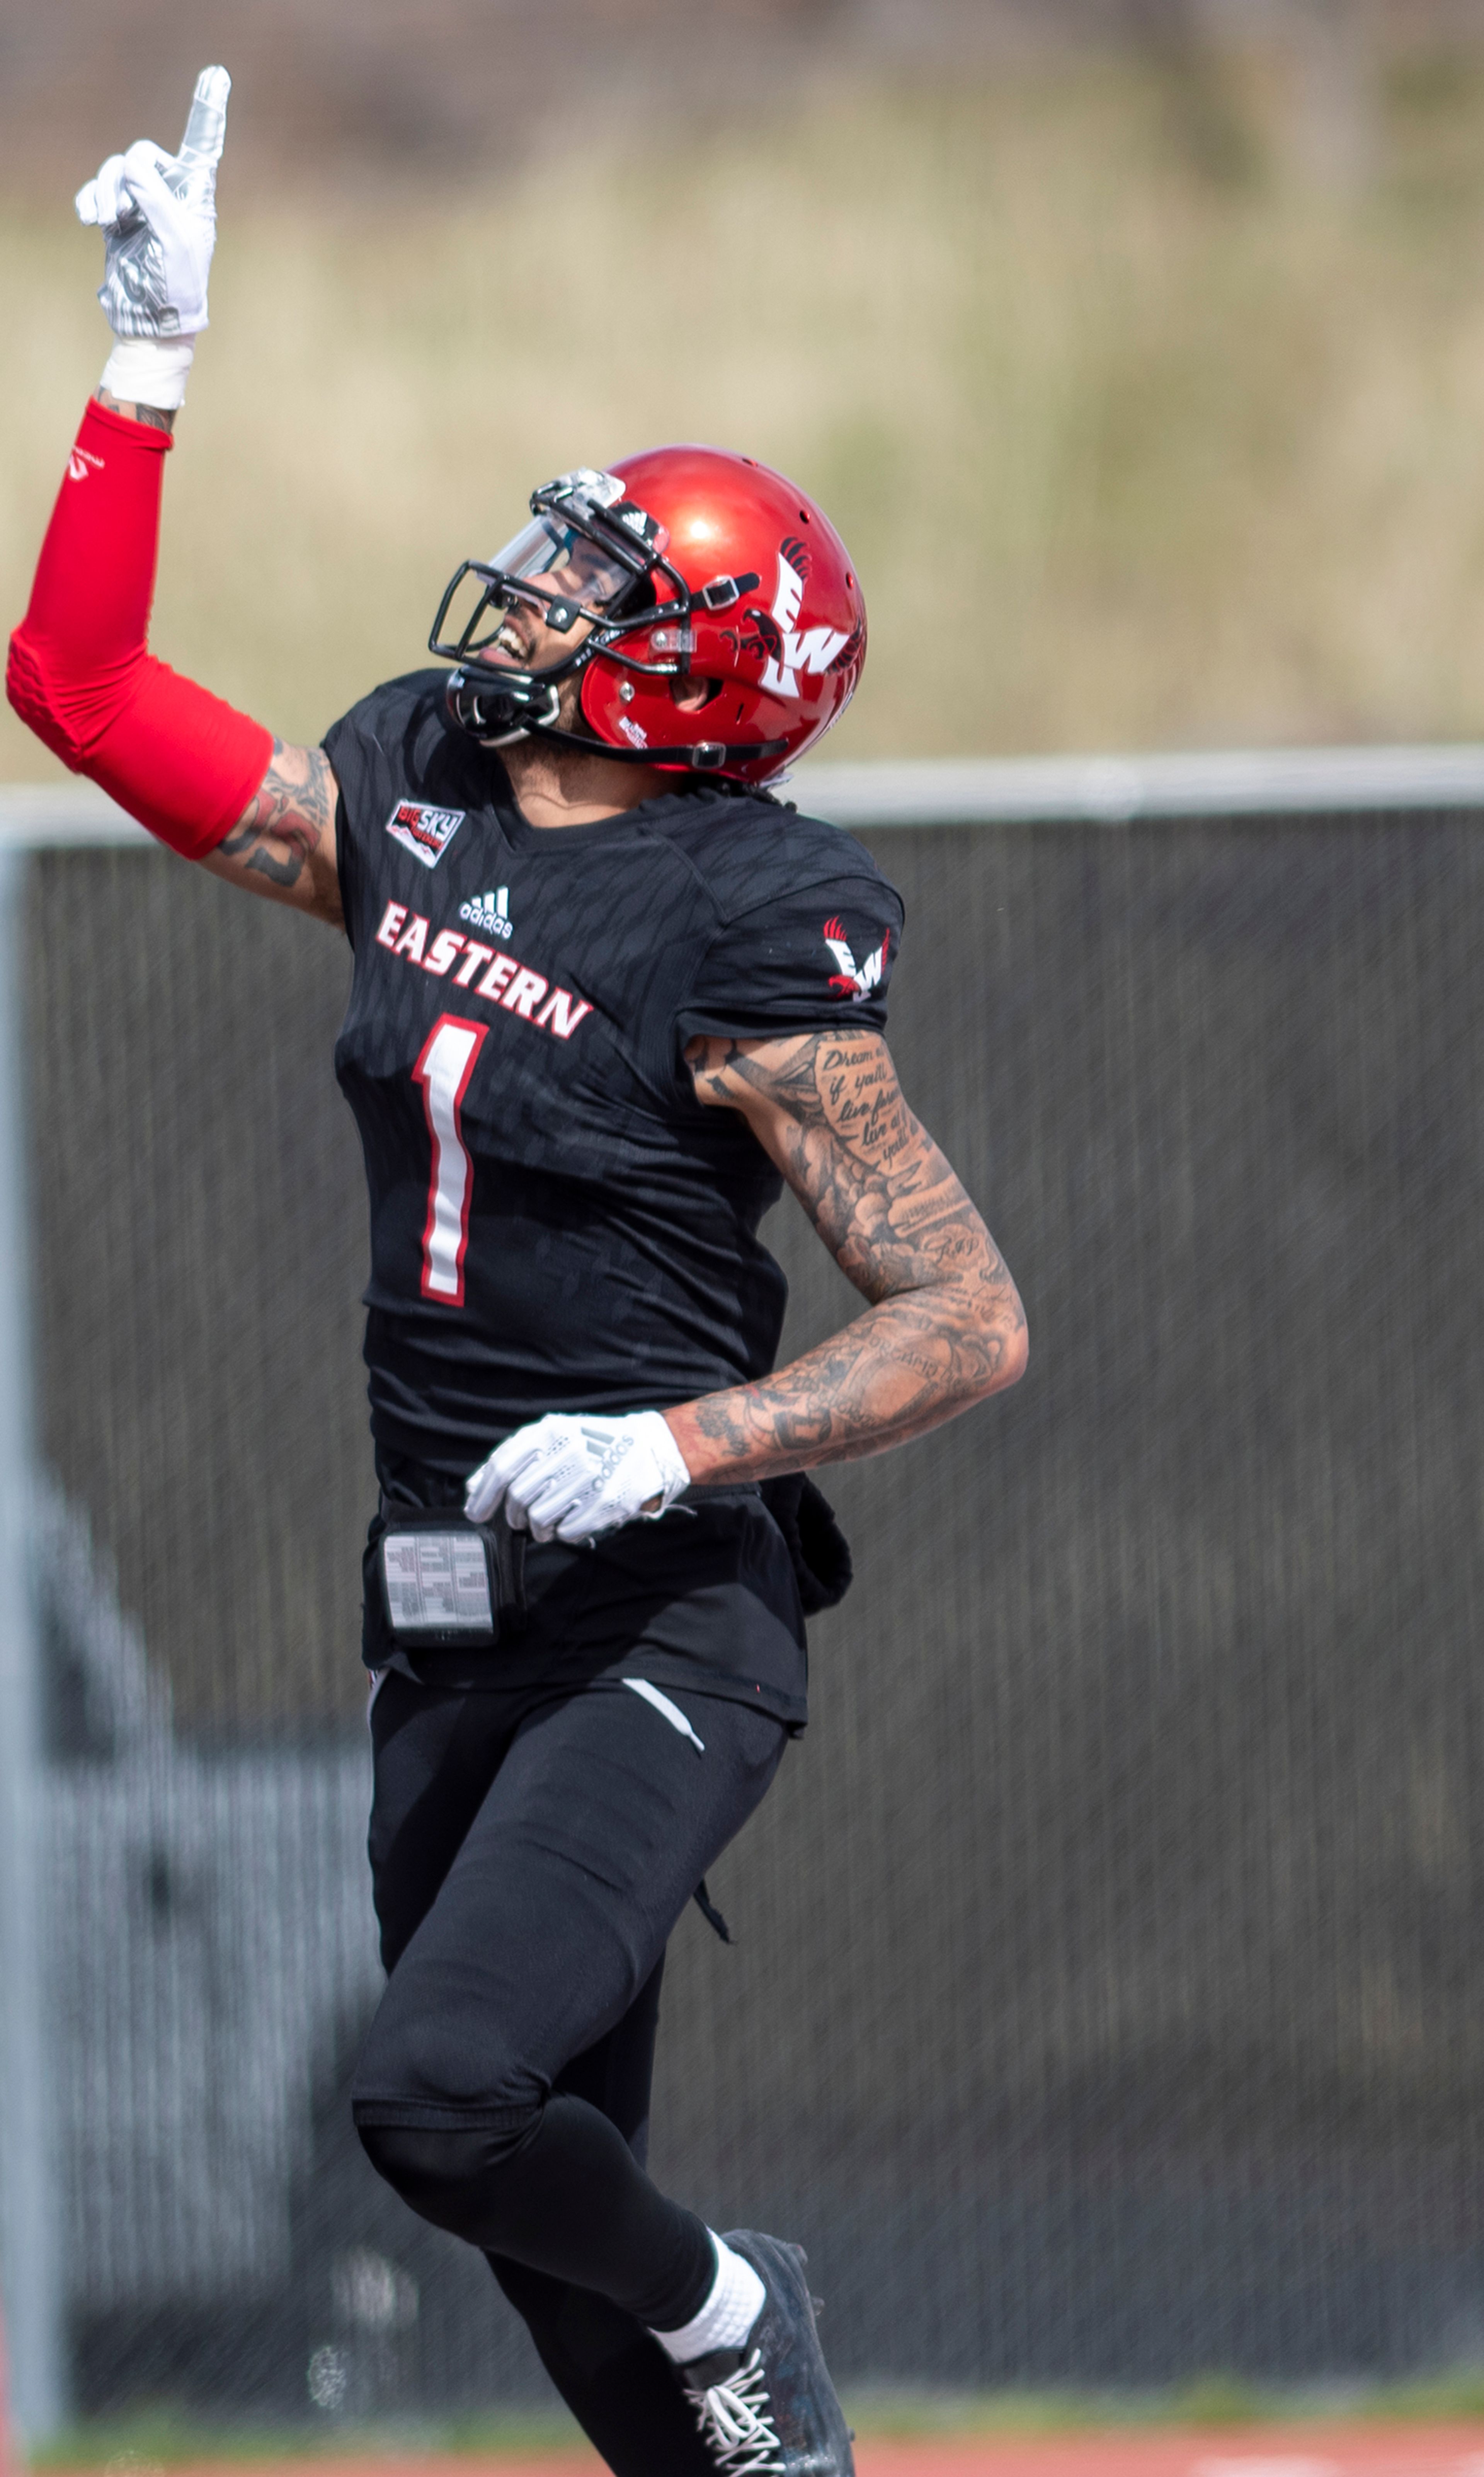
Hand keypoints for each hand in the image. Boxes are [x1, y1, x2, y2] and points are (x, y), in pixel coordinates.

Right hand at [76, 66, 229, 338]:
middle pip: (144, 153)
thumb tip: (131, 167)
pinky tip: (89, 221)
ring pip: (117, 171)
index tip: (217, 73)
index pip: (203, 144)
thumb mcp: (176, 240)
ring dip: (106, 190)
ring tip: (105, 220)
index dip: (208, 110)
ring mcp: (141, 205)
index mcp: (196, 195)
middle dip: (128, 174)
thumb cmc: (177, 285)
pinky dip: (89, 201)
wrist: (152, 321)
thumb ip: (157, 198)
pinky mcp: (117, 218)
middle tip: (123, 210)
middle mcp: (170, 194)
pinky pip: (96, 192)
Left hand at [464, 1411, 691, 1544]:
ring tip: (546, 1524)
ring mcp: (589, 1477)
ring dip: (537, 1529)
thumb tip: (472, 1490)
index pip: (502, 1468)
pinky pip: (567, 1532)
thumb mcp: (552, 1436)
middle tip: (520, 1519)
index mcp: (550, 1431)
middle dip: (513, 1515)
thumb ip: (513, 1458)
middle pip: (518, 1497)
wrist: (649, 1448)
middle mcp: (569, 1451)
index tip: (475, 1513)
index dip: (483, 1495)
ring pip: (539, 1519)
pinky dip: (562, 1534)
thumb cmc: (591, 1444)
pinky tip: (569, 1523)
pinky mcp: (607, 1502)